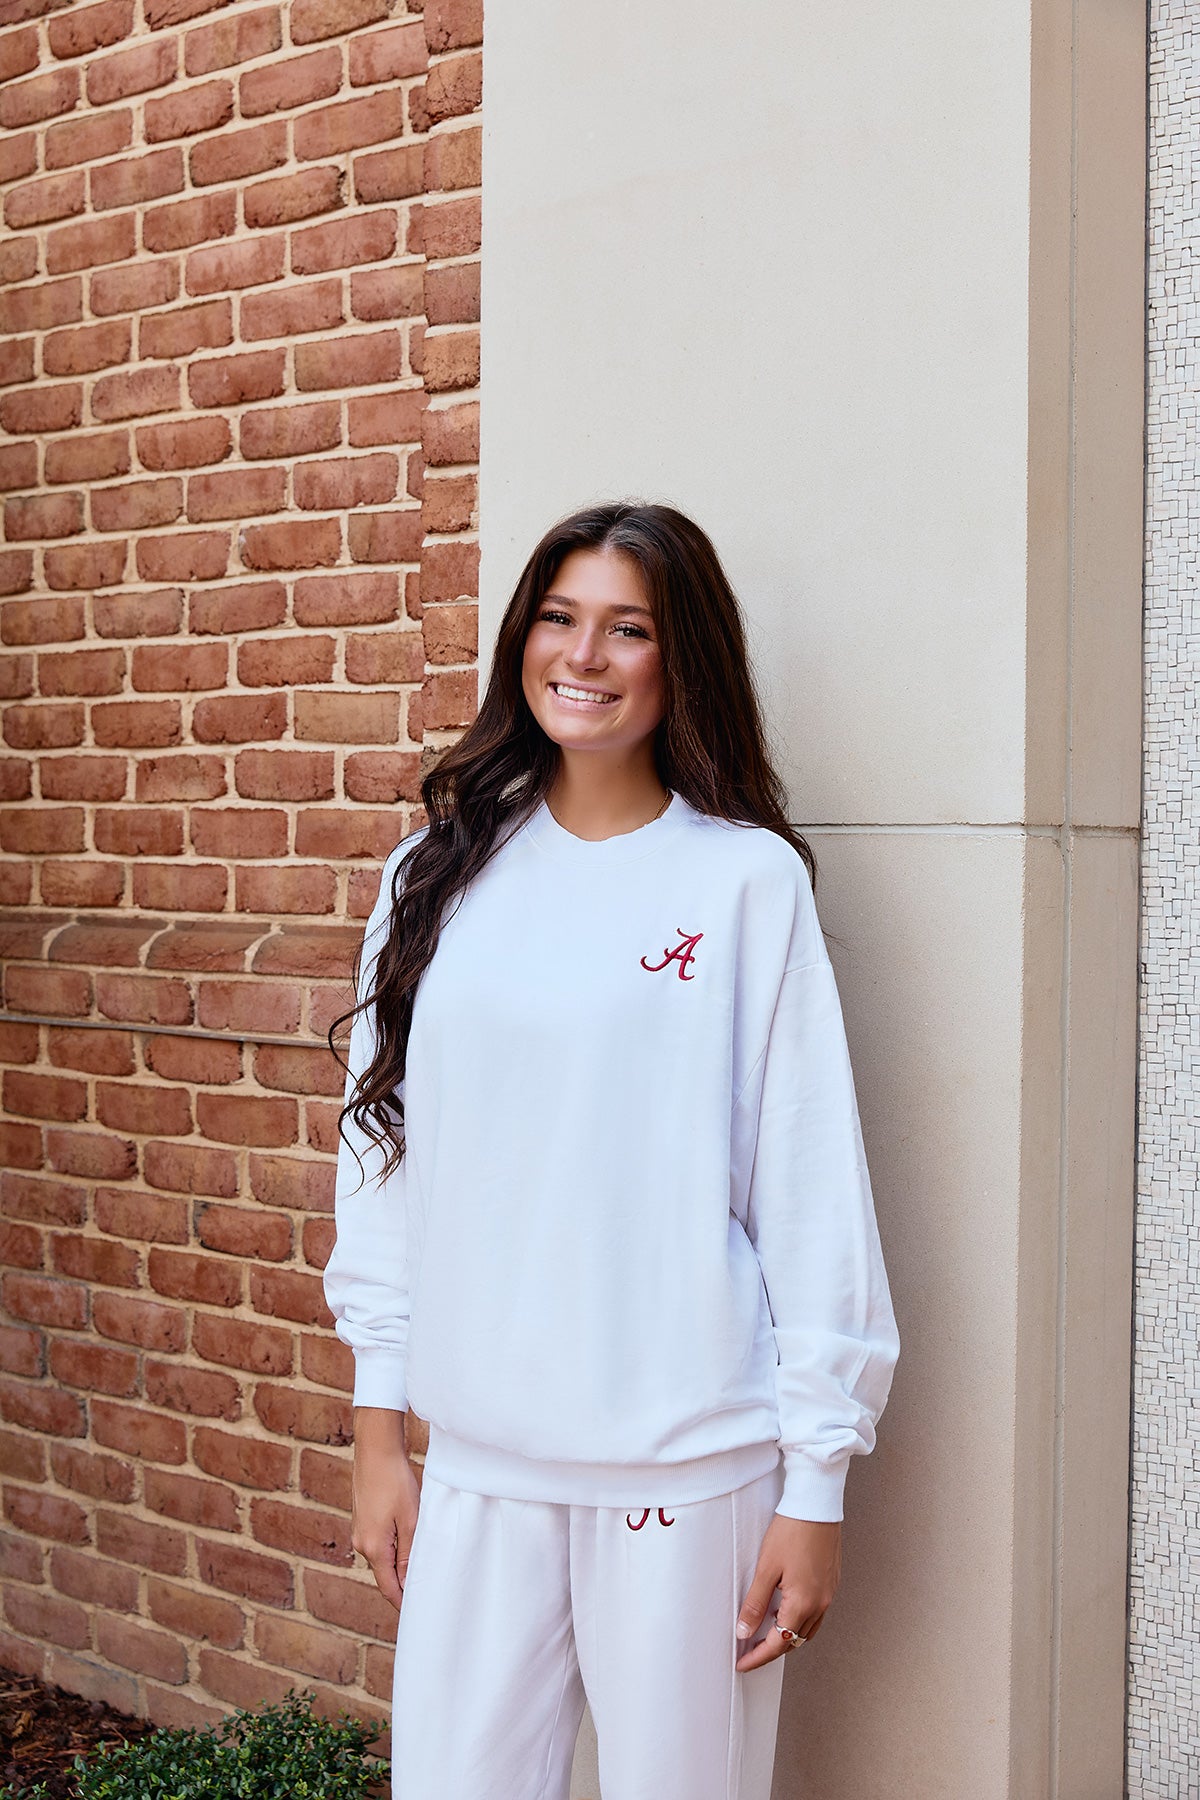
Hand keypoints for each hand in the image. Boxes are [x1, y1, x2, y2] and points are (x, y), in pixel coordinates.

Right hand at [351, 1407, 420, 1612]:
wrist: (375, 1450)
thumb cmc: (395, 1482)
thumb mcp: (410, 1520)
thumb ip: (409, 1554)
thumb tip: (408, 1584)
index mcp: (374, 1549)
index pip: (389, 1588)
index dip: (404, 1603)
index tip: (420, 1613)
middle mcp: (362, 1544)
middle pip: (386, 1575)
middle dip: (404, 1584)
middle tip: (428, 1592)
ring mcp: (360, 1532)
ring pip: (383, 1558)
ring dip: (400, 1563)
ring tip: (422, 1566)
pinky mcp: (363, 1520)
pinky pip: (380, 1543)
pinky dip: (394, 1548)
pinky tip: (408, 1540)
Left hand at [734, 1514, 841, 1671]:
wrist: (816, 1505)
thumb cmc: (791, 1531)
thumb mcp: (766, 1568)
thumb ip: (755, 1603)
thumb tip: (744, 1631)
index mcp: (803, 1604)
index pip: (778, 1644)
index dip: (758, 1657)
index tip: (742, 1664)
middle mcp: (820, 1604)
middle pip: (794, 1641)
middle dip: (772, 1650)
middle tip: (749, 1652)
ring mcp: (828, 1594)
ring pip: (807, 1630)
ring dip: (787, 1637)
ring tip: (764, 1634)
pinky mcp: (831, 1583)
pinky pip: (815, 1614)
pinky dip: (798, 1621)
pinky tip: (785, 1611)